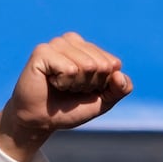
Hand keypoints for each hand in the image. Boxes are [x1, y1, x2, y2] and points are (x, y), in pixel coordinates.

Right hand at [0, 33, 132, 161]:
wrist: (41, 120)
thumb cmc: (71, 108)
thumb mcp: (104, 100)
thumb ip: (121, 89)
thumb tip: (118, 74)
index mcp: (87, 47)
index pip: (113, 63)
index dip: (103, 83)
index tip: (85, 88)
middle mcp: (71, 41)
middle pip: (102, 65)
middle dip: (90, 84)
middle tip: (71, 88)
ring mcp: (56, 44)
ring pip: (87, 66)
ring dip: (76, 84)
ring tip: (61, 85)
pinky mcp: (42, 52)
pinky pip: (69, 69)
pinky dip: (63, 83)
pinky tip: (51, 82)